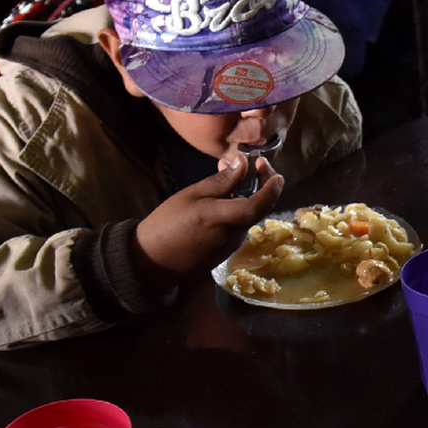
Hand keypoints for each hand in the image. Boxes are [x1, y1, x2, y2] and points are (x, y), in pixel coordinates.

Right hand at [133, 157, 283, 292]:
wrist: (152, 262)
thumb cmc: (167, 224)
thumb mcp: (191, 196)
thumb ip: (221, 182)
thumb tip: (243, 165)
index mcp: (225, 218)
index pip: (260, 204)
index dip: (271, 188)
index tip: (275, 173)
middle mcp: (234, 234)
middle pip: (257, 209)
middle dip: (262, 186)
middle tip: (255, 165)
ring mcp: (231, 245)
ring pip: (247, 217)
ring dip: (246, 196)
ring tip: (231, 175)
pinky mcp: (225, 251)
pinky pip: (237, 226)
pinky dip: (236, 210)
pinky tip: (221, 199)